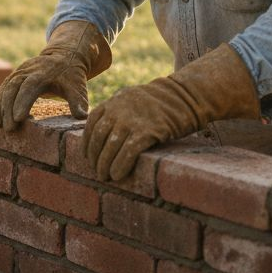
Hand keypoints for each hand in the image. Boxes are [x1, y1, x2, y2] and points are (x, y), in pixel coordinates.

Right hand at [0, 20, 109, 129]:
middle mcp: (26, 72)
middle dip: (6, 108)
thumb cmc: (71, 74)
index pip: (29, 86)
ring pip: (3, 90)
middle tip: (6, 129)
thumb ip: (78, 100)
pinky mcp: (12, 80)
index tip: (18, 119)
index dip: (22, 102)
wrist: (63, 55)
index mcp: (42, 73)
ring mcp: (17, 75)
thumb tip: (82, 116)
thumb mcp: (78, 85)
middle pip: (12, 88)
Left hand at [82, 43, 260, 180]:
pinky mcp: (147, 132)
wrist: (185, 95)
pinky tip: (118, 175)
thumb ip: (118, 111)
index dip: (86, 142)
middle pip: (98, 138)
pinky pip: (128, 153)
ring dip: (105, 165)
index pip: (91, 123)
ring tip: (106, 176)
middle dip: (95, 157)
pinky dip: (120, 166)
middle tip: (96, 171)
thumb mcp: (133, 98)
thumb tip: (107, 132)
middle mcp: (118, 110)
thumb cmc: (160, 102)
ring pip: (110, 147)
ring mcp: (132, 121)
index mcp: (113, 101)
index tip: (86, 156)